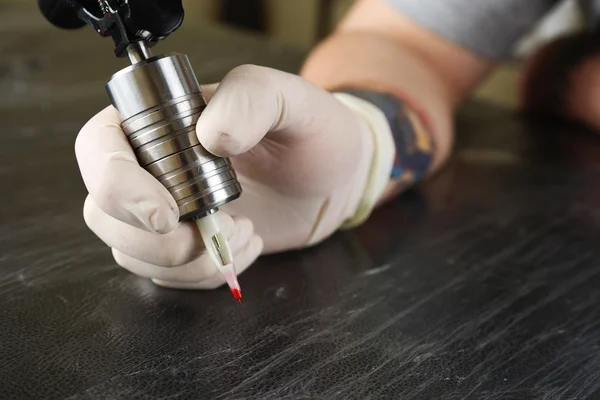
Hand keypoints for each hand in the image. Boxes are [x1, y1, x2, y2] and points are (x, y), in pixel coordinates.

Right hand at [75, 65, 380, 288]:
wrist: (335, 178)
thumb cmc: (312, 130)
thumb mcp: (290, 99)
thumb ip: (250, 100)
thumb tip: (208, 138)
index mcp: (159, 120)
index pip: (99, 148)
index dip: (117, 186)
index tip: (168, 213)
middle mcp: (152, 167)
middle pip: (104, 212)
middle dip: (155, 238)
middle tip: (219, 225)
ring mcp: (166, 210)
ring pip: (130, 252)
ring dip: (186, 260)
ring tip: (244, 230)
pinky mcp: (186, 244)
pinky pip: (167, 275)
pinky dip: (204, 273)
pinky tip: (247, 243)